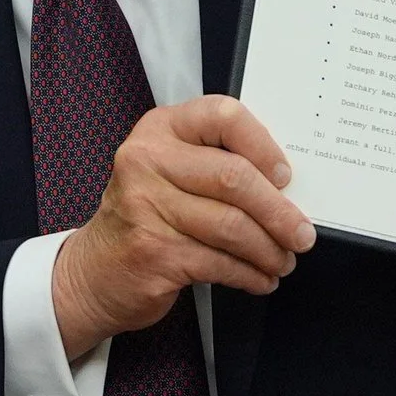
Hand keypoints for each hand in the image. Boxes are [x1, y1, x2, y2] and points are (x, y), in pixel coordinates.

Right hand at [51, 95, 314, 360]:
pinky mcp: (154, 252)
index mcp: (159, 130)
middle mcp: (147, 161)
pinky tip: (260, 278)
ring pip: (232, 226)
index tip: (285, 177)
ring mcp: (146, 207)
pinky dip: (250, 274)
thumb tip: (285, 189)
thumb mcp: (169, 172)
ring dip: (269, 250)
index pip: (222, 116)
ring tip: (282, 261)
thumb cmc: (145, 217)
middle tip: (301, 234)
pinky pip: (220, 262)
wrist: (93, 271)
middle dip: (279, 212)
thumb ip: (214, 164)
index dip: (263, 146)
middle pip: (233, 178)